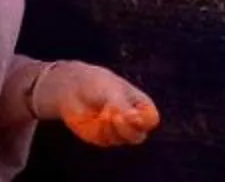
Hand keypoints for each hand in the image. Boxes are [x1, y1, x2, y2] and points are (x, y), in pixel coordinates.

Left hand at [38, 62, 158, 146]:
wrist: (73, 88)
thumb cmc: (98, 84)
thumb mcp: (113, 91)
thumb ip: (123, 105)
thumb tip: (129, 118)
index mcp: (140, 106)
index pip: (151, 120)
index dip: (143, 121)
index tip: (131, 114)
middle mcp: (131, 121)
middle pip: (139, 136)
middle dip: (128, 129)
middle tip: (117, 117)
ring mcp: (117, 130)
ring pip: (123, 140)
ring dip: (114, 128)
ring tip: (104, 113)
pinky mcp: (103, 137)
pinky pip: (109, 141)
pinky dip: (104, 131)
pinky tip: (98, 119)